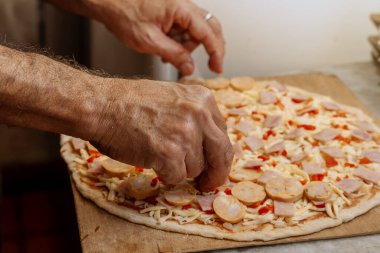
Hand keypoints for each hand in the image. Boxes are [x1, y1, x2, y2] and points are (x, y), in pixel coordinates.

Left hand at [88, 0, 224, 74]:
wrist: (107, 1)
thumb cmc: (123, 13)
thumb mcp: (149, 41)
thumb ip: (173, 55)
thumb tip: (190, 67)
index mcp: (180, 9)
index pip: (208, 33)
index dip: (216, 52)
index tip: (218, 67)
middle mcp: (183, 5)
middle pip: (208, 28)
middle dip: (208, 48)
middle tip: (210, 65)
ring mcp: (178, 8)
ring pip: (196, 30)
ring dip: (188, 46)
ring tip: (167, 54)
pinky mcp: (172, 12)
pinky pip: (184, 28)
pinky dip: (179, 40)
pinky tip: (166, 47)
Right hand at [89, 79, 232, 191]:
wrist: (102, 106)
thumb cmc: (130, 102)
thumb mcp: (173, 98)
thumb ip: (194, 118)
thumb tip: (208, 146)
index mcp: (203, 99)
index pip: (222, 134)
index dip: (217, 154)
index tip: (213, 164)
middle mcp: (199, 114)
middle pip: (221, 154)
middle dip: (216, 174)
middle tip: (208, 184)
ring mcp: (186, 134)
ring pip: (195, 168)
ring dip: (179, 168)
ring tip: (158, 153)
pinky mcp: (170, 153)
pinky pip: (177, 177)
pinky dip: (165, 174)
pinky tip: (152, 159)